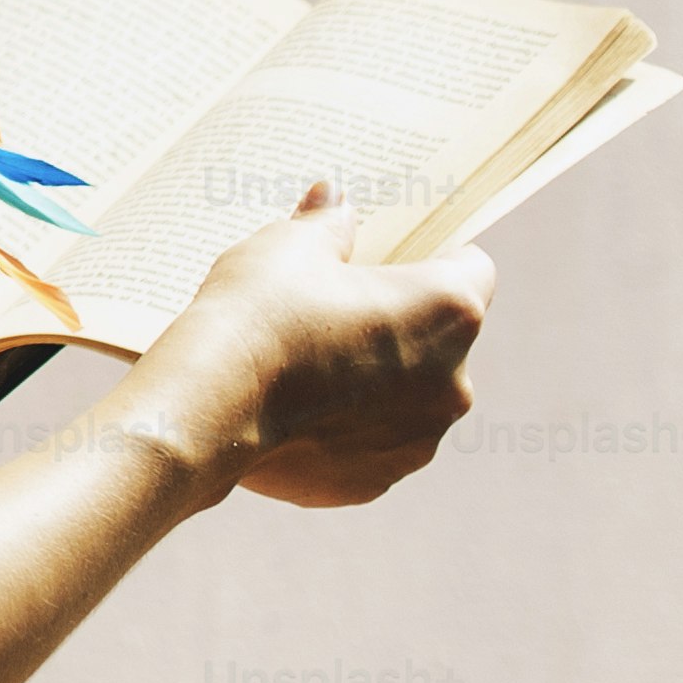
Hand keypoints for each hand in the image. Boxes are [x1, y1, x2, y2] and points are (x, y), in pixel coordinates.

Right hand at [162, 181, 493, 508]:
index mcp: (447, 312)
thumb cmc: (259, 313)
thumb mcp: (288, 247)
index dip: (433, 257)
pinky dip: (341, 428)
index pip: (473, 269)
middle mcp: (453, 384)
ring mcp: (417, 441)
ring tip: (304, 364)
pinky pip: (368, 444)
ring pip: (407, 398)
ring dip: (374, 381)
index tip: (391, 257)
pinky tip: (289, 410)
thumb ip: (327, 224)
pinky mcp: (374, 481)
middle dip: (396, 324)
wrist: (208, 407)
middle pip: (439, 340)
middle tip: (332, 307)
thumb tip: (335, 201)